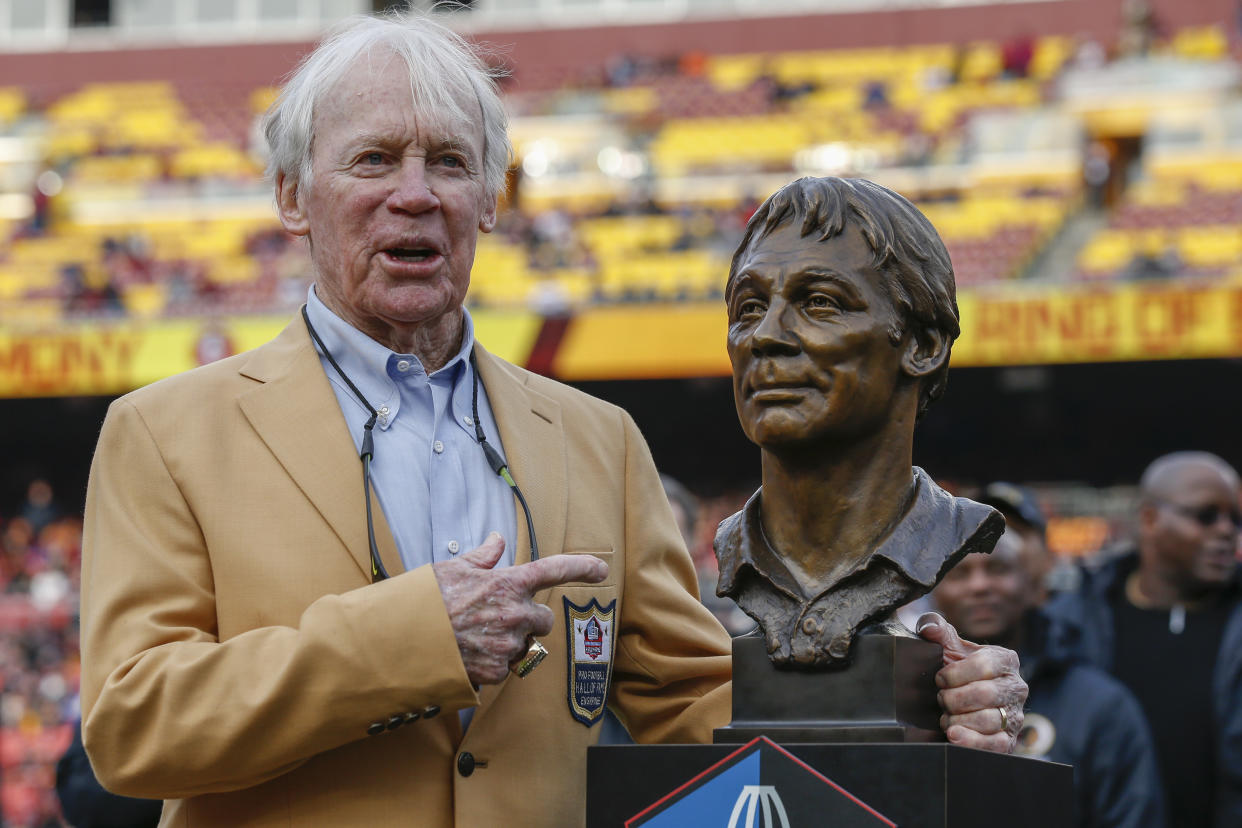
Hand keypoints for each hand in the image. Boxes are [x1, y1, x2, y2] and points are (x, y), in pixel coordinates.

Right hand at [433, 533, 608, 684]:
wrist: (403, 639)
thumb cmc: (427, 600)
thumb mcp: (454, 568)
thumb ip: (483, 557)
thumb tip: (497, 541)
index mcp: (508, 583)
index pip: (554, 569)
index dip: (581, 567)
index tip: (601, 568)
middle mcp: (515, 613)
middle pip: (545, 619)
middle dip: (531, 620)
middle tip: (502, 617)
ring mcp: (508, 644)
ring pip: (525, 645)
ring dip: (510, 642)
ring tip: (477, 636)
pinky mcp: (496, 671)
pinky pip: (506, 667)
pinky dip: (493, 663)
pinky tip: (471, 653)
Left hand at [916, 612, 1025, 752]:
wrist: (964, 704)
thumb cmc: (959, 673)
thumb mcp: (949, 649)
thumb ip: (938, 631)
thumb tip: (928, 626)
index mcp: (1005, 660)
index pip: (984, 665)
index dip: (955, 674)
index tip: (940, 678)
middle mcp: (1016, 687)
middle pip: (985, 694)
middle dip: (954, 698)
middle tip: (942, 699)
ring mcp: (1016, 715)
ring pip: (988, 720)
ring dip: (957, 719)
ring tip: (946, 716)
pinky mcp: (1008, 741)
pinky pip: (994, 744)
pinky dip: (970, 741)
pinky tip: (953, 735)